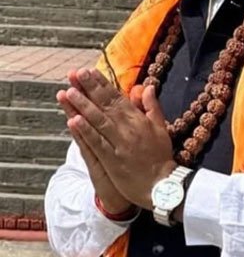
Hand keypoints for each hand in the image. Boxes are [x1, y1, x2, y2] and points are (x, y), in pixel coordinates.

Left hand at [64, 68, 175, 209]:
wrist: (161, 185)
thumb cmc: (161, 156)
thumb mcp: (161, 128)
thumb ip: (152, 106)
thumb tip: (147, 86)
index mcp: (138, 120)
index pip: (117, 98)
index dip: (102, 84)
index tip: (90, 71)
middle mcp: (127, 129)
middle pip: (105, 105)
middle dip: (89, 88)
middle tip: (76, 74)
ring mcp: (118, 144)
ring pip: (98, 121)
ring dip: (83, 106)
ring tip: (69, 92)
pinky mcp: (111, 160)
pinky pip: (96, 143)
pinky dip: (85, 132)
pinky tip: (73, 121)